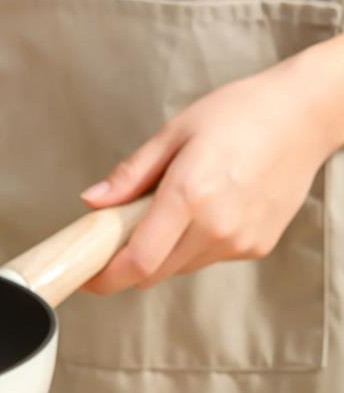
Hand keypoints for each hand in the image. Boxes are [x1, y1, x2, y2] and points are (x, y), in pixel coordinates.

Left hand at [80, 41, 343, 293]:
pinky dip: (192, 245)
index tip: (87, 277)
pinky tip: (205, 210)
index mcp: (190, 195)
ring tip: (171, 209)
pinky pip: (207, 259)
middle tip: (120, 233)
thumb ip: (130, 174)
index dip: (106, 277)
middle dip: (129, 261)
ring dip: (162, 252)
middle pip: (154, 271)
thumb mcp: (174, 132)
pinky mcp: (256, 247)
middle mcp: (217, 226)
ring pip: (179, 267)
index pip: (138, 261)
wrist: (305, 116)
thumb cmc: (240, 114)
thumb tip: (93, 202)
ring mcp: (240, 241)